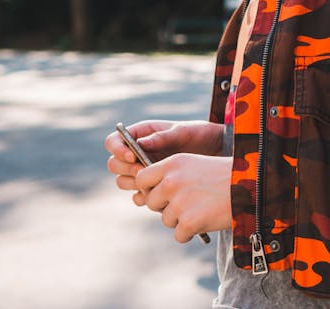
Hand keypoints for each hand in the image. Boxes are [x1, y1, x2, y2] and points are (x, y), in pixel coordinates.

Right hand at [105, 120, 223, 193]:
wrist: (215, 152)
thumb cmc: (199, 135)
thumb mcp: (183, 132)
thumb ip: (163, 137)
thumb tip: (141, 143)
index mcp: (142, 134)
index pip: (114, 141)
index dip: (118, 149)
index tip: (132, 157)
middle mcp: (137, 152)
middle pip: (114, 164)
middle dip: (125, 169)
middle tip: (142, 172)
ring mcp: (143, 170)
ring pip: (123, 181)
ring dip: (132, 184)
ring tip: (152, 184)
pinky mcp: (152, 186)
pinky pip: (137, 196)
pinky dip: (142, 197)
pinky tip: (156, 195)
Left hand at [135, 152, 232, 242]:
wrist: (251, 185)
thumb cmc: (223, 175)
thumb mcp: (194, 165)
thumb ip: (170, 176)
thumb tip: (147, 197)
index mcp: (173, 163)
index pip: (142, 178)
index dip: (149, 188)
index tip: (160, 192)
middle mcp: (172, 181)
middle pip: (151, 202)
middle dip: (166, 206)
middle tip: (189, 202)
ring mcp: (179, 202)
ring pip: (166, 220)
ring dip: (181, 219)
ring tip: (203, 207)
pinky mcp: (188, 222)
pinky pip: (179, 235)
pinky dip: (191, 232)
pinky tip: (207, 219)